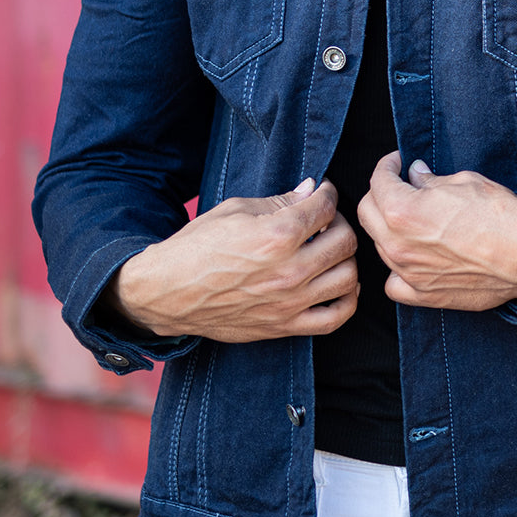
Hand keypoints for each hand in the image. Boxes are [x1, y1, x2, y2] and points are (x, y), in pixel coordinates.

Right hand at [108, 179, 358, 342]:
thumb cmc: (198, 246)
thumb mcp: (236, 210)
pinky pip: (337, 317)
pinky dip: (347, 299)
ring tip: (329, 250)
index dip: (328, 192)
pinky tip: (337, 284)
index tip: (322, 192)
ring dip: (345, 259)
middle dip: (340, 223)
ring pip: (348, 277)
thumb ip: (280, 201)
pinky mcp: (286, 326)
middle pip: (345, 241)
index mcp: (278, 234)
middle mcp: (290, 270)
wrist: (168, 292)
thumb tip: (311, 190)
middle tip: (325, 220)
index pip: (327, 206)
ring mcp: (290, 302)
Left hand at [357, 153, 516, 310]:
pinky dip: (397, 269)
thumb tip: (415, 175)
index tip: (397, 162)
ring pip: (379, 246)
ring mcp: (409, 273)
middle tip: (400, 185)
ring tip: (412, 219)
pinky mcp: (424, 295)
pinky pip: (394, 283)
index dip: (387, 166)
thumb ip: (430, 180)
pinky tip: (412, 257)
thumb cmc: (500, 215)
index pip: (378, 182)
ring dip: (388, 228)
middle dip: (380, 194)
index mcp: (403, 211)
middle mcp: (398, 245)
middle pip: (368, 213)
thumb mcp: (463, 182)